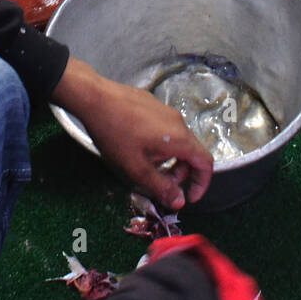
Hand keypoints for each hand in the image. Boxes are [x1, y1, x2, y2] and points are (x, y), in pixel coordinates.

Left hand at [51, 57, 212, 208]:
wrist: (95, 98)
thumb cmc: (116, 134)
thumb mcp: (137, 169)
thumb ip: (161, 187)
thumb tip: (179, 202)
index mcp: (179, 138)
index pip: (206, 162)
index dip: (201, 183)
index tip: (188, 197)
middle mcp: (177, 121)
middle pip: (191, 152)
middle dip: (180, 173)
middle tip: (160, 185)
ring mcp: (165, 110)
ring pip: (176, 140)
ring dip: (169, 159)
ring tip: (145, 165)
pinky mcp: (152, 104)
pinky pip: (165, 128)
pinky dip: (160, 143)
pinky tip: (136, 146)